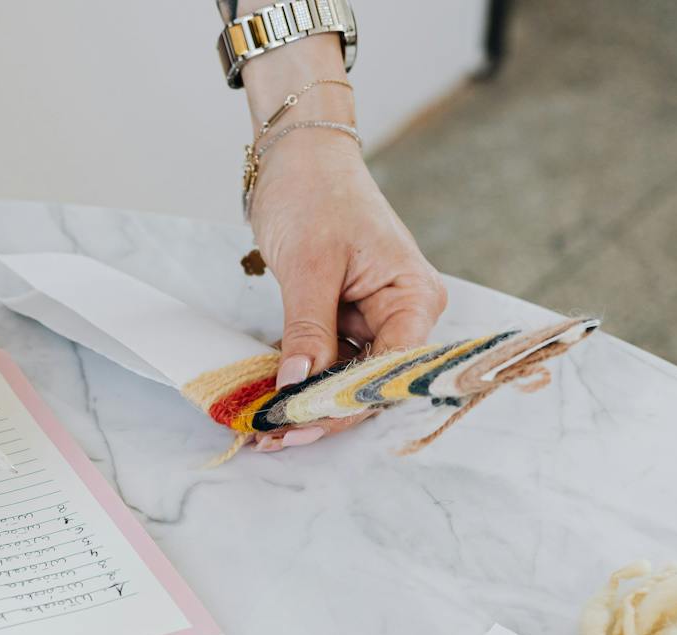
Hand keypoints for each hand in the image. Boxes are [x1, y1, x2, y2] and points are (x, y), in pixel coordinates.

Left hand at [248, 134, 445, 444]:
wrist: (299, 156)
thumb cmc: (315, 193)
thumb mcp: (310, 265)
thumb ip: (309, 329)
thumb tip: (298, 386)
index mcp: (413, 297)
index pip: (389, 371)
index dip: (345, 403)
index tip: (299, 424)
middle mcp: (403, 313)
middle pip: (369, 383)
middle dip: (320, 412)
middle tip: (272, 436)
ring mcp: (374, 318)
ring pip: (345, 379)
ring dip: (305, 403)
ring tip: (263, 429)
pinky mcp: (344, 318)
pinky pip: (326, 361)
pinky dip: (298, 380)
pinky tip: (268, 403)